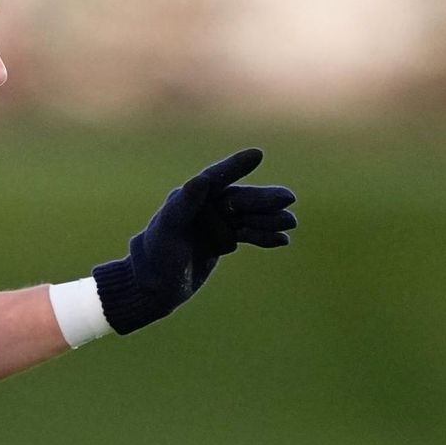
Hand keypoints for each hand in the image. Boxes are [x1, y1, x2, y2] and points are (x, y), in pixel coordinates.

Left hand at [93, 148, 296, 335]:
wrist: (155, 289)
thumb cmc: (155, 258)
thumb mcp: (168, 231)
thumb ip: (183, 205)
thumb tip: (201, 180)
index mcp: (188, 198)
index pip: (215, 178)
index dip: (235, 166)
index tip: (257, 155)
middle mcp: (203, 207)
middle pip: (238, 199)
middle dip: (263, 200)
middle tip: (288, 199)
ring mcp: (214, 224)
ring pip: (247, 217)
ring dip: (269, 219)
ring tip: (291, 223)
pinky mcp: (222, 241)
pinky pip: (248, 235)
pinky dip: (264, 237)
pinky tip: (283, 240)